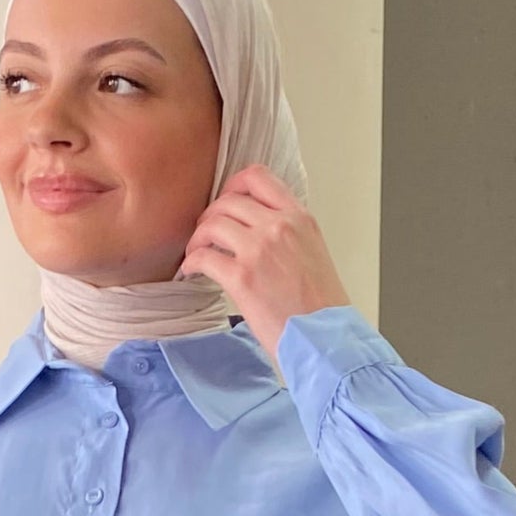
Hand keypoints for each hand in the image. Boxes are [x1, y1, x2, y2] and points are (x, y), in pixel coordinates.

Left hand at [175, 163, 350, 368]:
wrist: (324, 337)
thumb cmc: (322, 306)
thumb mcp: (313, 251)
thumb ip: (289, 232)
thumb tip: (260, 230)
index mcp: (299, 218)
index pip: (258, 177)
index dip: (233, 185)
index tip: (226, 200)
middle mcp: (279, 226)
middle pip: (228, 201)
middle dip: (210, 215)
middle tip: (206, 233)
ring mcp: (258, 250)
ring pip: (212, 224)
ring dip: (198, 238)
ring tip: (196, 252)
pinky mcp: (241, 277)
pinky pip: (202, 257)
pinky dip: (191, 262)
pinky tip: (192, 271)